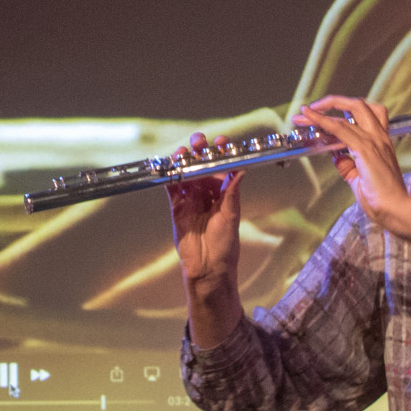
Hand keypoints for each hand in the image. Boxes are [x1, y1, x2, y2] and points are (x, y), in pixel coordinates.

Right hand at [168, 134, 247, 290]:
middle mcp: (207, 194)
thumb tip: (241, 170)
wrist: (208, 267)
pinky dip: (170, 176)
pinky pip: (172, 188)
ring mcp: (191, 199)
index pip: (222, 167)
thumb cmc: (225, 245)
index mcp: (224, 193)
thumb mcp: (232, 216)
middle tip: (198, 142)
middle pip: (202, 166)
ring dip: (183, 161)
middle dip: (199, 151)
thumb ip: (232, 193)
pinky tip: (170, 166)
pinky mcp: (177, 208)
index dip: (221, 153)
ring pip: (185, 173)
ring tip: (182, 152)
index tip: (221, 142)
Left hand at [292, 95, 410, 240]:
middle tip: (315, 107)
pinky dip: (323, 121)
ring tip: (304, 114)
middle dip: (334, 101)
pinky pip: (340, 129)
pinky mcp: (365, 150)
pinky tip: (311, 120)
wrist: (396, 209)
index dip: (345, 110)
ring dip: (321, 112)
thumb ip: (349, 165)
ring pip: (346, 114)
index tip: (326, 113)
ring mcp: (374, 141)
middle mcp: (379, 137)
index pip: (366, 115)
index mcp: (381, 142)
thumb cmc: (382, 199)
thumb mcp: (360, 178)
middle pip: (359, 105)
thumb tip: (337, 157)